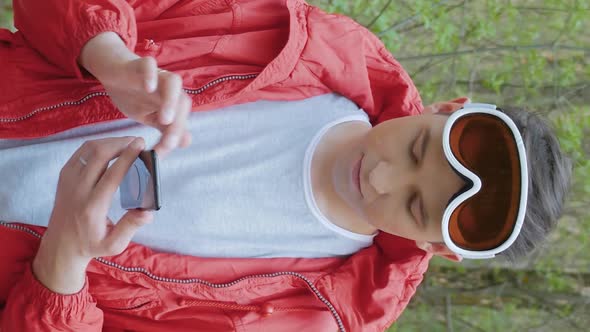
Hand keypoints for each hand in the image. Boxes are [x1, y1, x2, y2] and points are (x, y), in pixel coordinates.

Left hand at [33, 137, 153, 293]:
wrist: (61, 245)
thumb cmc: (91, 244)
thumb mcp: (114, 244)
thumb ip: (130, 227)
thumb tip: (148, 212)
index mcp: (92, 207)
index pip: (112, 175)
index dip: (127, 157)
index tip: (141, 145)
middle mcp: (78, 191)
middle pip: (99, 155)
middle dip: (120, 143)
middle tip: (138, 141)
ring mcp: (68, 181)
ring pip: (89, 150)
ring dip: (109, 142)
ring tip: (127, 143)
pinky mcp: (64, 176)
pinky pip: (81, 152)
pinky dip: (98, 145)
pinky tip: (111, 147)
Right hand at [79, 32, 191, 156]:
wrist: (113, 72)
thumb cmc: (134, 96)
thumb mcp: (149, 117)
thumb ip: (167, 130)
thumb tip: (186, 143)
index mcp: (173, 102)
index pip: (181, 118)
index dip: (176, 135)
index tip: (165, 150)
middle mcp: (169, 88)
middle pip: (182, 101)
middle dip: (178, 123)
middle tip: (169, 141)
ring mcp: (156, 75)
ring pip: (173, 83)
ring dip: (171, 101)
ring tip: (165, 119)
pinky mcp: (140, 63)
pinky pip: (149, 65)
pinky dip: (152, 75)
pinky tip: (148, 87)